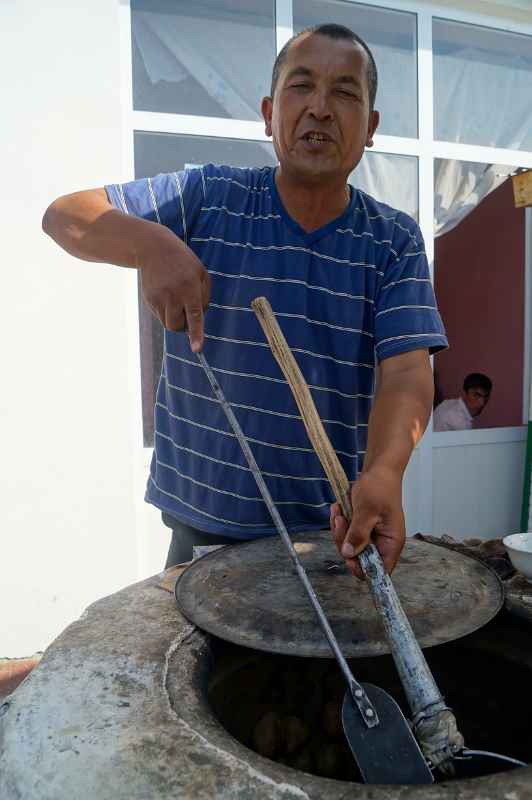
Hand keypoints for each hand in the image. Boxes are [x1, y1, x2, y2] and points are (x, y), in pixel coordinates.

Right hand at [139, 228, 210, 351]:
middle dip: (183, 325)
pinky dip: (165, 311)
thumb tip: (199, 318)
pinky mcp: (148, 300)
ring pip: (167, 323)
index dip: (196, 334)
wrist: (153, 249)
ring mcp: (158, 298)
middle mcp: (172, 296)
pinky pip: (159, 316)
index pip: (194, 316)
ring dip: (174, 318)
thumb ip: (204, 297)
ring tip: (175, 299)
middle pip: (177, 326)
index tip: (197, 349)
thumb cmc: (183, 262)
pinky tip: (166, 294)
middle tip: (186, 310)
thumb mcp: (201, 274)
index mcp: (189, 289)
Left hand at [329, 466, 405, 577]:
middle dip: (344, 541)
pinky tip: (339, 508)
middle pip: (359, 559)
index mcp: (391, 543)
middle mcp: (382, 543)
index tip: (347, 553)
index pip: (379, 571)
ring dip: (340, 530)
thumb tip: (349, 554)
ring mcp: (371, 536)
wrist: (378, 470)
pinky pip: (346, 534)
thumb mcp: (367, 510)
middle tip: (340, 521)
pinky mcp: (362, 528)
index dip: (362, 568)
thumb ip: (358, 534)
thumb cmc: (379, 487)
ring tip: (338, 511)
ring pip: (349, 546)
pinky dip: (340, 523)